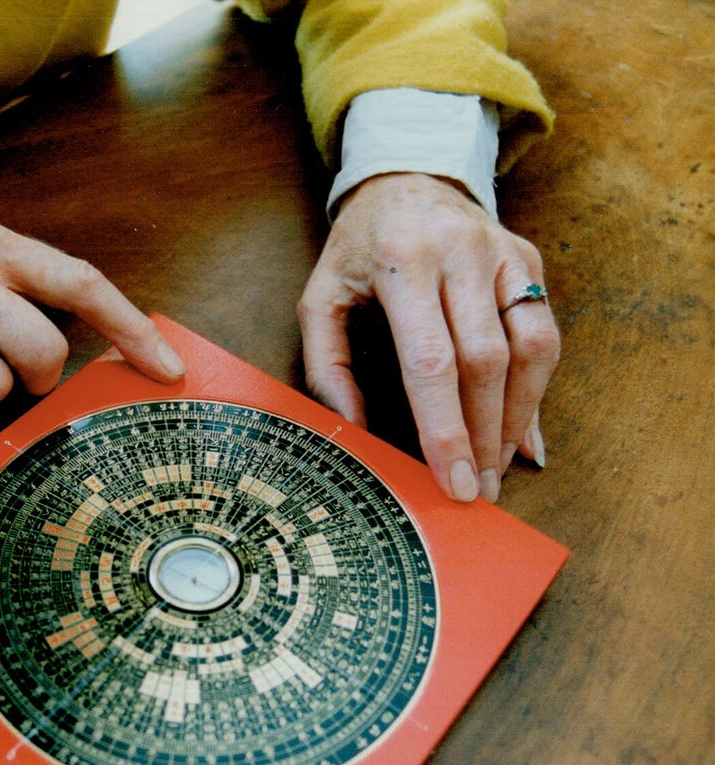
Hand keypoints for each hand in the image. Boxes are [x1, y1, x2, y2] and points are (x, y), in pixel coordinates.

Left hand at [299, 173, 559, 501]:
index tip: (454, 480)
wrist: (406, 175)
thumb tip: (354, 431)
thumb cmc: (357, 249)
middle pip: (486, 362)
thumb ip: (326, 366)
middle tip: (478, 489)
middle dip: (484, 435)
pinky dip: (537, 388)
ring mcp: (502, 254)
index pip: (432, 360)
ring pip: (530, 348)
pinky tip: (521, 430)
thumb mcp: (319, 298)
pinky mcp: (528, 260)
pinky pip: (543, 332)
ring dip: (518, 418)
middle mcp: (459, 252)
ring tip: (499, 467)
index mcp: (401, 262)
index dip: (446, 428)